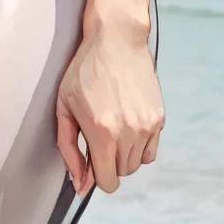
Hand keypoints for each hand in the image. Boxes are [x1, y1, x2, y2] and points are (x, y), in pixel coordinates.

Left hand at [55, 21, 162, 194]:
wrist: (116, 40)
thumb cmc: (84, 71)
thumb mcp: (64, 108)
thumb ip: (70, 150)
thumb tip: (80, 184)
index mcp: (103, 133)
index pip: (108, 182)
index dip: (96, 177)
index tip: (91, 162)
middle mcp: (129, 133)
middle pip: (122, 173)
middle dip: (108, 163)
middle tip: (98, 137)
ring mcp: (148, 125)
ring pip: (137, 163)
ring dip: (124, 155)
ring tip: (113, 128)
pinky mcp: (159, 117)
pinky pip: (151, 150)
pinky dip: (139, 146)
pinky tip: (127, 125)